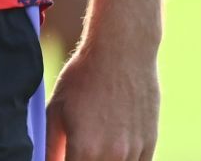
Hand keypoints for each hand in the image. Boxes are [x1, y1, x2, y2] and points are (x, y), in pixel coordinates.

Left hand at [46, 37, 159, 160]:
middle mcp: (111, 156)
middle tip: (77, 149)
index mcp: (84, 150)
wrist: (122, 50)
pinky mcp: (149, 143)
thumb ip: (51, 146)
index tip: (65, 155)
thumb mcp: (56, 109)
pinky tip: (113, 148)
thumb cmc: (84, 76)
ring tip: (96, 141)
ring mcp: (133, 151)